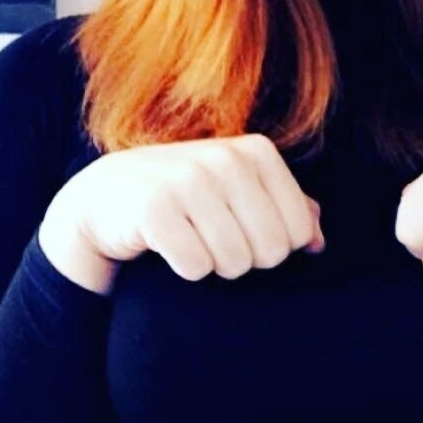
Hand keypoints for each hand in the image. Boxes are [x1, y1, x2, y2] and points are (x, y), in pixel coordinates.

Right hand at [50, 133, 325, 282]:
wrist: (104, 199)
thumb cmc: (183, 199)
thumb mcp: (236, 193)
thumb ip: (284, 208)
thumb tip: (318, 241)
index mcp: (255, 152)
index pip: (298, 232)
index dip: (274, 248)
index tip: (244, 235)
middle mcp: (224, 159)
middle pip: (270, 251)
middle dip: (244, 261)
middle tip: (213, 242)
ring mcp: (188, 180)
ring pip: (234, 262)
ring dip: (213, 267)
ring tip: (191, 243)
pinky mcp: (154, 208)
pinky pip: (195, 266)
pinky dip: (183, 270)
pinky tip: (166, 250)